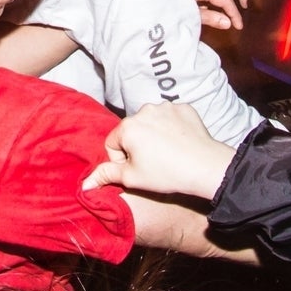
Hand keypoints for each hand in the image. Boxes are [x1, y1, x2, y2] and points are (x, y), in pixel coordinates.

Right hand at [82, 101, 234, 198]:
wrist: (205, 167)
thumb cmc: (167, 174)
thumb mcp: (132, 178)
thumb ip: (106, 175)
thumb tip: (84, 184)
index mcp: (127, 126)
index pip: (112, 143)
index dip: (121, 160)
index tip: (137, 170)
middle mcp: (144, 110)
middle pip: (131, 131)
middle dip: (137, 146)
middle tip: (153, 164)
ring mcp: (165, 106)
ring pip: (150, 123)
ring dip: (153, 136)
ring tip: (167, 154)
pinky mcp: (183, 107)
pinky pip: (170, 117)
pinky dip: (171, 128)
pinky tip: (179, 143)